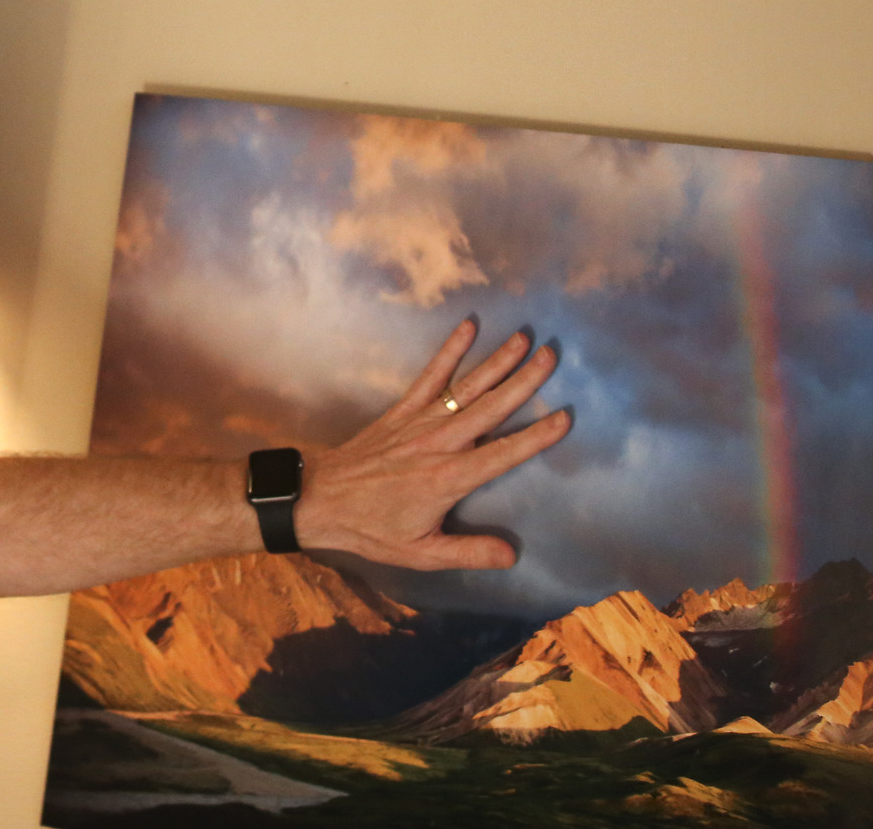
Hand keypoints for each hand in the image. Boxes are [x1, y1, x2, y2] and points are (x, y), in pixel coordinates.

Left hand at [295, 316, 569, 570]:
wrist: (319, 497)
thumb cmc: (370, 528)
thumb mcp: (421, 553)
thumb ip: (469, 552)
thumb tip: (512, 556)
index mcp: (449, 478)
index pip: (503, 454)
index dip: (536, 437)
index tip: (565, 417)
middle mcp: (438, 443)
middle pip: (490, 408)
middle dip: (524, 381)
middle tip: (552, 356)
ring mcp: (419, 422)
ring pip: (466, 387)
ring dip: (496, 361)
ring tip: (523, 338)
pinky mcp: (401, 410)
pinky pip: (429, 376)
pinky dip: (448, 351)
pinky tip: (466, 328)